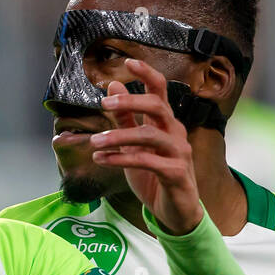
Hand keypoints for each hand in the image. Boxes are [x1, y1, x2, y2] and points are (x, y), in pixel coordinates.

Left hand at [89, 58, 202, 234]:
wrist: (175, 213)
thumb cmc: (155, 177)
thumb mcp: (134, 146)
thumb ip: (125, 118)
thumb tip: (113, 85)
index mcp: (166, 123)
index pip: (160, 90)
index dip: (147, 74)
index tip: (128, 61)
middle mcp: (175, 133)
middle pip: (158, 106)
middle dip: (131, 102)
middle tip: (104, 104)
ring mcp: (179, 153)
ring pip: (150, 135)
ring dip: (119, 136)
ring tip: (95, 143)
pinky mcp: (176, 174)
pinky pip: (148, 162)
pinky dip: (122, 159)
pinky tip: (102, 160)